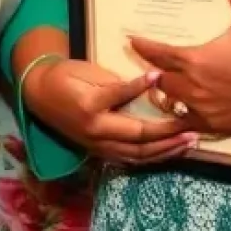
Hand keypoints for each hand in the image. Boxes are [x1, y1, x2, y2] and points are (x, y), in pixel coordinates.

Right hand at [25, 59, 198, 166]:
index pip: (122, 97)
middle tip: (192, 128)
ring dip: (166, 151)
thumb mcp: (87, 71)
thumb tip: (146, 84)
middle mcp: (95, 131)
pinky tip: (169, 152)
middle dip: (168, 135)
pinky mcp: (99, 152)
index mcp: (90, 106)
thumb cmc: (64, 77)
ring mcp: (97, 146)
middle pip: (138, 137)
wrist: (39, 95)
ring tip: (188, 143)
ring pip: (138, 155)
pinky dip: (152, 157)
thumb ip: (115, 83)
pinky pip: (130, 159)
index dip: (142, 87)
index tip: (161, 77)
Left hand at [129, 0, 230, 134]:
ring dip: (162, 91)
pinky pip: (186, 121)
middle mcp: (193, 86)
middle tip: (147, 61)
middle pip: (158, 78)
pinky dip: (179, 114)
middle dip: (151, 69)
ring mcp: (202, 108)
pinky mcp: (214, 125)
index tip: (130, 39)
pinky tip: (178, 108)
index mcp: (196, 60)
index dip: (142, 46)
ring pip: (169, 101)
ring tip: (159, 83)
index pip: (157, 53)